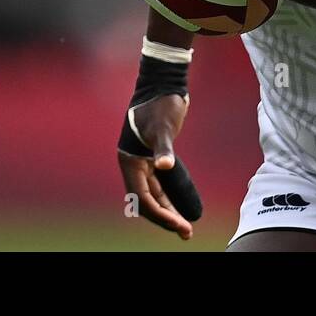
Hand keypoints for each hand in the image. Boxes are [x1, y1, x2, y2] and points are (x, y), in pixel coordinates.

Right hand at [119, 93, 199, 238]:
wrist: (164, 83)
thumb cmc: (161, 103)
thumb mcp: (163, 126)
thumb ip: (164, 147)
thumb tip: (164, 164)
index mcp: (130, 160)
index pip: (142, 198)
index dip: (160, 215)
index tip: (179, 225)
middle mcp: (134, 163)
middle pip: (148, 199)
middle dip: (166, 217)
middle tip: (186, 232)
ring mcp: (145, 160)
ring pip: (155, 193)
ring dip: (169, 209)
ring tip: (185, 226)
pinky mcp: (156, 154)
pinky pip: (162, 183)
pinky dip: (172, 195)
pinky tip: (183, 205)